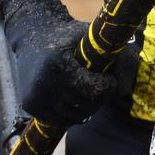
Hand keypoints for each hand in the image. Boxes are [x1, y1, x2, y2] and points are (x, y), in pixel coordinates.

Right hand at [0, 0, 119, 128]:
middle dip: (99, 98)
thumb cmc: (68, 36)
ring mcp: (34, 97)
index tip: (108, 76)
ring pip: (73, 117)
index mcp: (57, 64)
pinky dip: (71, 112)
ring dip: (86, 107)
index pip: (93, 90)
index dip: (107, 86)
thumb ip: (118, 58)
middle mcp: (43, 84)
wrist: (31, 35)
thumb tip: (125, 90)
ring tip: (87, 89)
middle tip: (100, 85)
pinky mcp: (29, 105)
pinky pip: (59, 120)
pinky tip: (73, 97)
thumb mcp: (93, 38)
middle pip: (84, 106)